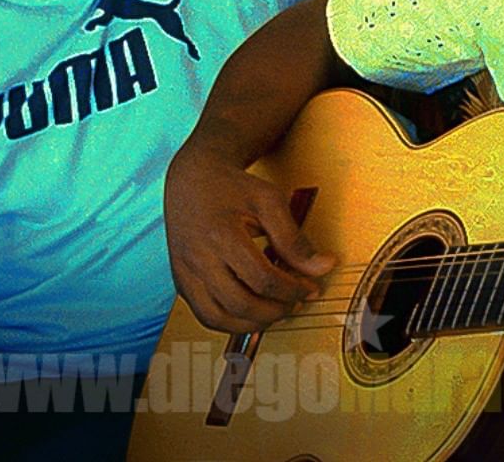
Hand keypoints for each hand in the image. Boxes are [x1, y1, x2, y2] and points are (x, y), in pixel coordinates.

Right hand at [163, 138, 335, 333]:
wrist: (193, 178)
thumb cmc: (231, 187)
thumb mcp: (268, 201)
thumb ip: (294, 238)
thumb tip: (323, 266)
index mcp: (221, 234)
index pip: (262, 278)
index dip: (292, 289)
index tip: (311, 288)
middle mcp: (198, 257)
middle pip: (239, 304)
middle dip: (275, 311)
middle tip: (296, 303)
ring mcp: (185, 272)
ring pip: (217, 318)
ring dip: (252, 324)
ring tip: (276, 311)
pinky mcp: (180, 281)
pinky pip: (204, 315)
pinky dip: (230, 322)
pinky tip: (251, 312)